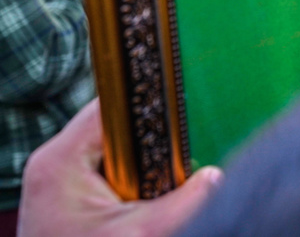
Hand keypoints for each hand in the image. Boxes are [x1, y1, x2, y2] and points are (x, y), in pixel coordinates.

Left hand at [18, 100, 221, 236]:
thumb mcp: (142, 234)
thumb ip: (186, 202)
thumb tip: (216, 177)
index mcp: (61, 161)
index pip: (110, 105)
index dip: (145, 104)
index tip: (175, 113)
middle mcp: (54, 161)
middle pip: (114, 125)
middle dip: (145, 144)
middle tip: (162, 171)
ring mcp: (57, 177)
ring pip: (112, 147)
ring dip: (138, 165)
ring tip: (146, 193)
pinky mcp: (65, 193)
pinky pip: (105, 167)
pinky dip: (127, 180)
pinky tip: (136, 203)